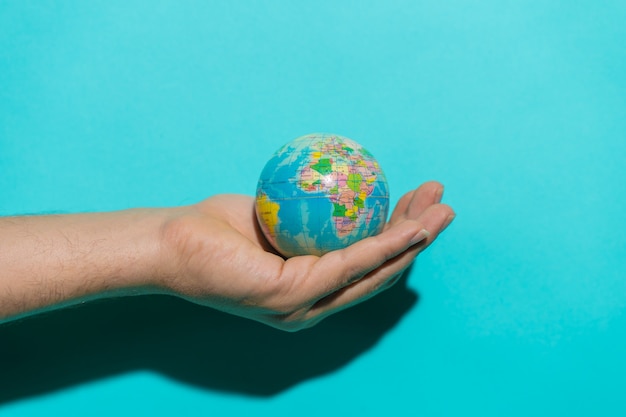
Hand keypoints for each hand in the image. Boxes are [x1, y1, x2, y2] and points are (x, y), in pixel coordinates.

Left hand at [160, 181, 454, 330]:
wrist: (168, 244)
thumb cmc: (214, 229)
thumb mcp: (272, 217)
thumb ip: (307, 215)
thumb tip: (336, 188)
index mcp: (309, 289)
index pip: (365, 267)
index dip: (399, 239)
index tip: (419, 205)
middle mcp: (312, 304)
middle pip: (379, 273)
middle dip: (417, 239)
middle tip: (445, 207)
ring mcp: (304, 306)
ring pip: (373, 272)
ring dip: (412, 242)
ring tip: (442, 211)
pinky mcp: (291, 298)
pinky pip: (347, 265)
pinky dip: (383, 244)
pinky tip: (408, 225)